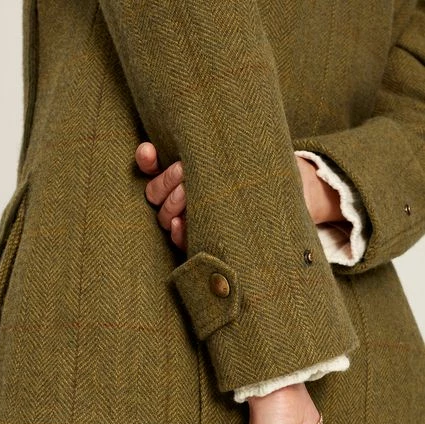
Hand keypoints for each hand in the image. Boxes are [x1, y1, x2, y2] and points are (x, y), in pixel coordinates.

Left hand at [135, 142, 346, 252]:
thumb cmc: (275, 213)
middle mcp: (188, 214)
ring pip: (157, 194)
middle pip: (164, 213)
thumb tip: (241, 264)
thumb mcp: (270, 228)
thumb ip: (250, 242)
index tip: (180, 224)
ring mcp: (179, 193)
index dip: (177, 232)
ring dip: (165, 183)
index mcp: (206, 233)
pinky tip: (146, 151)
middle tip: (192, 191)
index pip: (181, 238)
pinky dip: (146, 162)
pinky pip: (152, 169)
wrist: (285, 184)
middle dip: (174, 203)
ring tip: (186, 170)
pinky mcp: (177, 169)